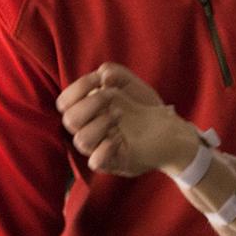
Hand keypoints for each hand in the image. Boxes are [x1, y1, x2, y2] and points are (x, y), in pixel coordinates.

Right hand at [57, 63, 196, 176]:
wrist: (170, 127)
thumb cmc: (143, 106)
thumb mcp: (131, 84)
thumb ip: (116, 73)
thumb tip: (103, 74)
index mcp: (88, 110)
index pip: (64, 102)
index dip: (78, 87)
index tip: (99, 79)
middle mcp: (90, 129)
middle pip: (70, 120)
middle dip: (92, 102)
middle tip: (113, 95)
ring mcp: (100, 147)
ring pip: (81, 140)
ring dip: (101, 122)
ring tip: (120, 114)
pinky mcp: (114, 162)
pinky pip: (96, 161)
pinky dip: (103, 149)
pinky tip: (117, 139)